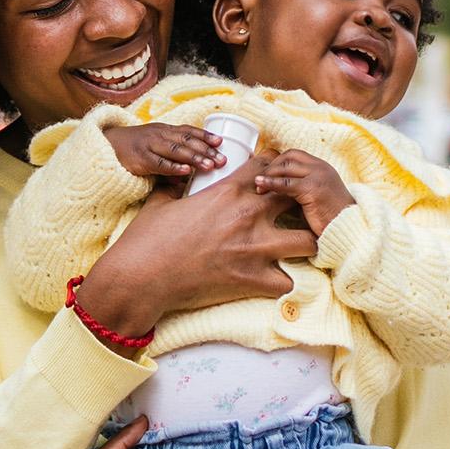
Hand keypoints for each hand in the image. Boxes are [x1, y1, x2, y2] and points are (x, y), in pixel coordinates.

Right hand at [75, 151, 318, 335]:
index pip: (268, 166)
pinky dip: (284, 281)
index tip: (270, 178)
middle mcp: (248, 216)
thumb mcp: (162, 201)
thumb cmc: (147, 238)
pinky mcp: (252, 280)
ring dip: (303, 242)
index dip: (273, 169)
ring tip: (292, 247)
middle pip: (296, 198)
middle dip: (296, 202)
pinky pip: (288, 282)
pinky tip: (273, 279)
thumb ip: (177, 188)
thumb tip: (179, 181)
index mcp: (227, 191)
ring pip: (308, 241)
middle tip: (290, 211)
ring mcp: (254, 249)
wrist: (141, 275)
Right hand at [104, 124, 225, 179]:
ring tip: (210, 165)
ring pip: (176, 150)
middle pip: (186, 141)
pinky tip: (186, 171)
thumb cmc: (135, 148)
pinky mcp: (140, 159)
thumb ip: (173, 158)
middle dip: (205, 150)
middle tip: (222, 159)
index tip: (221, 142)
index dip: (205, 136)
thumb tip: (190, 175)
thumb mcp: (155, 146)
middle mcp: (159, 135)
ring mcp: (149, 145)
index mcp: (165, 130)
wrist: (107, 145)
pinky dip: (173, 167)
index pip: (188, 131)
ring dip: (194, 157)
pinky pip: (159, 163)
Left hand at [253, 149, 355, 235]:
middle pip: (288, 157)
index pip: (294, 154)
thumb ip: (296, 189)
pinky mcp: (314, 189)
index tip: (264, 173)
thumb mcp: (312, 198)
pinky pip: (286, 183)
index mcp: (322, 168)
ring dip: (268, 174)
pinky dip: (271, 183)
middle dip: (270, 167)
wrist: (350, 231)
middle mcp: (321, 168)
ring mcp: (319, 176)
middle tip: (257, 180)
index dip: (276, 162)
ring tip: (257, 187)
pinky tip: (260, 186)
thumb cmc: (328, 220)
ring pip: (286, 166)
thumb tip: (271, 188)